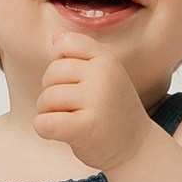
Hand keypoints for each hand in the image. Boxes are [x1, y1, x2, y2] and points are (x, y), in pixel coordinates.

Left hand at [35, 34, 153, 171]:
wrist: (136, 148)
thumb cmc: (113, 111)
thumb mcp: (103, 76)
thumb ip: (80, 54)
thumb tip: (57, 34)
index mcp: (106, 59)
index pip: (64, 44)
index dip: (59, 64)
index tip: (73, 83)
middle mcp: (103, 76)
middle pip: (51, 73)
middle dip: (51, 92)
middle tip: (70, 108)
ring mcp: (96, 101)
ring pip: (46, 99)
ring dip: (48, 113)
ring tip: (69, 120)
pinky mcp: (86, 128)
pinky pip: (45, 123)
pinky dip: (45, 129)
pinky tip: (60, 133)